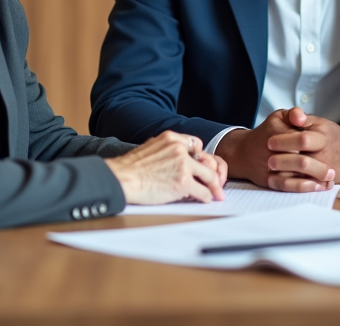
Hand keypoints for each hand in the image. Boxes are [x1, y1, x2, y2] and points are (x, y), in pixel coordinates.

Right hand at [104, 131, 226, 204]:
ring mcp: (183, 165)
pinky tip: (206, 200)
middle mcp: (180, 149)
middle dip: (213, 173)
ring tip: (217, 194)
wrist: (121, 178)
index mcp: (171, 138)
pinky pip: (202, 191)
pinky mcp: (183, 182)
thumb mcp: (150, 147)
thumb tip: (178, 160)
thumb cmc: (131, 167)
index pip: (196, 145)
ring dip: (214, 187)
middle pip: (206, 160)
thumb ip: (167, 149)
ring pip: (208, 176)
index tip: (203, 166)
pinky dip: (206, 197)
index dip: (200, 157)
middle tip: (218, 183)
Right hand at [215, 109, 335, 191]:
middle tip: (332, 171)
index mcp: (278, 133)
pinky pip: (288, 186)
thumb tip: (301, 117)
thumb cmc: (266, 133)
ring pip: (296, 177)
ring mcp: (271, 168)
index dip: (318, 147)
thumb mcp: (278, 117)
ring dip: (315, 180)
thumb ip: (293, 113)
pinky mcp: (269, 180)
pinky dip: (304, 187)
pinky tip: (316, 186)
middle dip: (320, 168)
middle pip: (302, 162)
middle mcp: (273, 152)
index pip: (302, 140)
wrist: (243, 153)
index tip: (330, 152)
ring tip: (328, 180)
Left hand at [267, 107, 339, 184]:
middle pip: (302, 162)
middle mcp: (325, 156)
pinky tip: (275, 180)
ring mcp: (324, 173)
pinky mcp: (323, 184)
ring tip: (270, 171)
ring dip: (283, 176)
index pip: (303, 140)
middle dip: (282, 162)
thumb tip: (297, 116)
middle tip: (268, 160)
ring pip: (303, 179)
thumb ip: (302, 117)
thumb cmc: (328, 136)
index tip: (270, 142)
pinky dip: (288, 187)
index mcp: (322, 138)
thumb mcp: (317, 121)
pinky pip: (305, 189)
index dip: (284, 141)